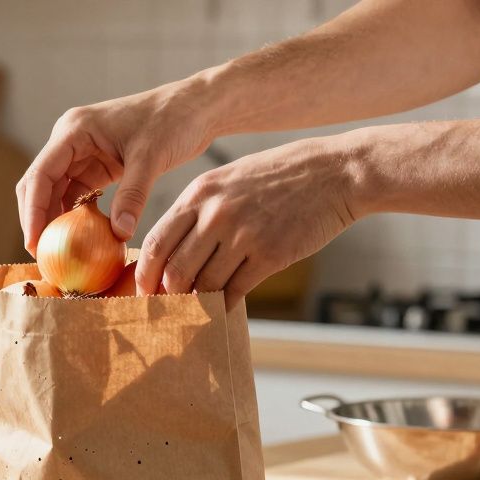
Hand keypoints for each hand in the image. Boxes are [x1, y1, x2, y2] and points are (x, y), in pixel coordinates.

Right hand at [16, 76, 216, 255]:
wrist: (195, 108)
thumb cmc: (172, 119)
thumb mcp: (151, 157)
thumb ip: (133, 195)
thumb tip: (119, 233)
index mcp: (74, 131)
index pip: (40, 175)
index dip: (33, 211)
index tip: (35, 242)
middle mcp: (71, 141)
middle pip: (40, 185)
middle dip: (37, 219)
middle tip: (42, 255)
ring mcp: (82, 154)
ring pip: (55, 193)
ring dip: (55, 221)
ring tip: (58, 254)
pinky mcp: (97, 166)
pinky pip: (77, 196)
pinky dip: (76, 218)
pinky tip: (81, 240)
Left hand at [136, 136, 360, 299]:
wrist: (334, 172)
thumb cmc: (278, 176)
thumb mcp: (228, 180)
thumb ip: (199, 211)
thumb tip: (174, 249)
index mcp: (199, 194)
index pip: (157, 242)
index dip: (146, 273)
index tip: (144, 290)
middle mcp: (216, 215)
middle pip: (175, 270)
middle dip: (169, 295)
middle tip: (170, 306)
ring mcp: (243, 236)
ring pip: (205, 284)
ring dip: (199, 301)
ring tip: (199, 307)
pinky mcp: (270, 255)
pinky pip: (236, 291)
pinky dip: (226, 304)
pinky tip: (224, 306)